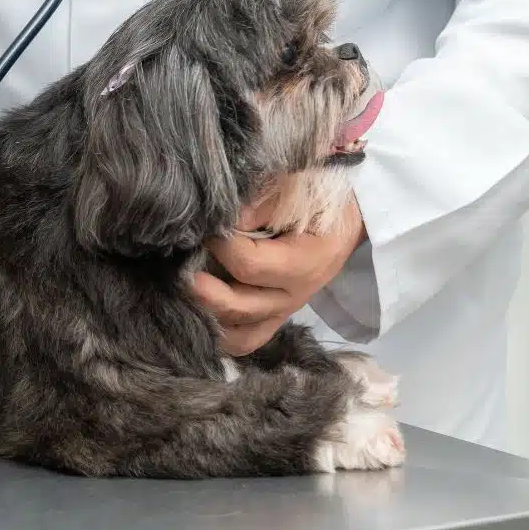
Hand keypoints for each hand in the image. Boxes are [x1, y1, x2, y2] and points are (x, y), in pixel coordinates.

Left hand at [191, 194, 366, 355]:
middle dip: (201, 289)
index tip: (207, 226)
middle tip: (179, 267)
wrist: (348, 218)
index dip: (220, 246)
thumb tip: (226, 218)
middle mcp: (293, 296)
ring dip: (206, 317)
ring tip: (184, 293)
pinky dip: (219, 333)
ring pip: (239, 335)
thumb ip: (264, 202)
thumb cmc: (322, 197)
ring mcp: (283, 312)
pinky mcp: (273, 317)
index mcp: (304, 264)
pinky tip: (197, 312)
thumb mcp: (299, 189)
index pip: (249, 265)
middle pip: (238, 307)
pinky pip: (245, 340)